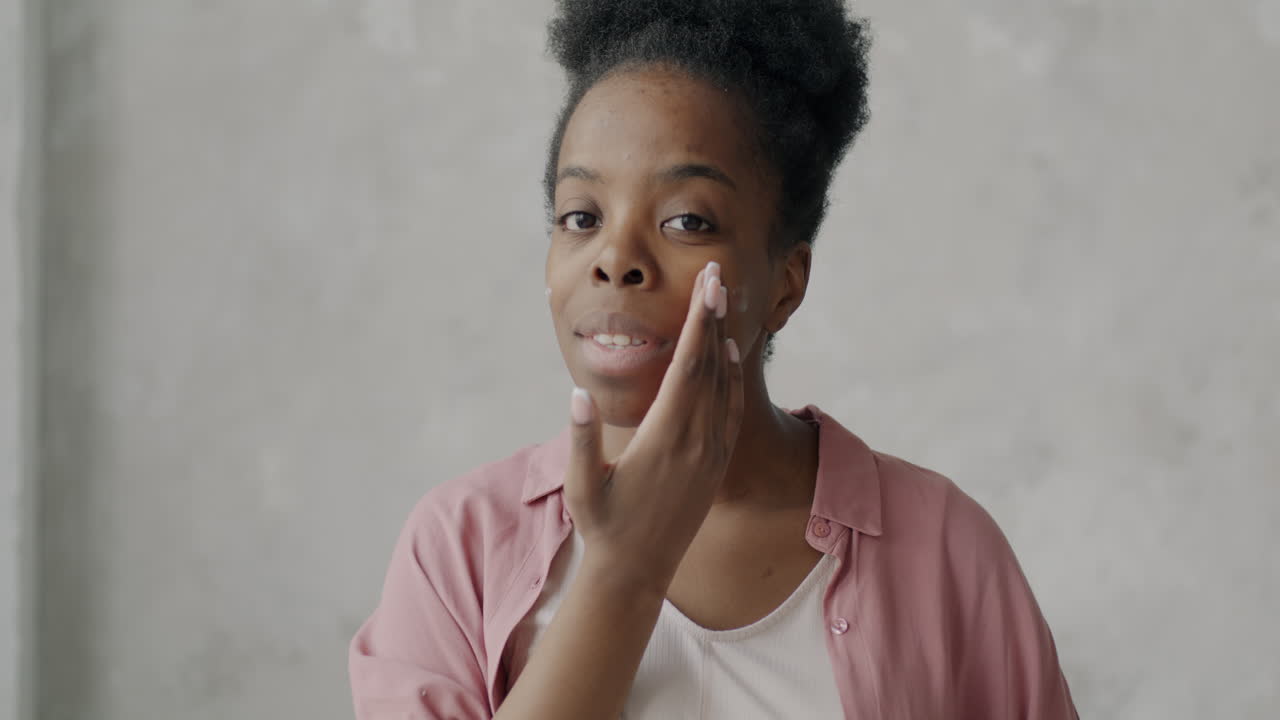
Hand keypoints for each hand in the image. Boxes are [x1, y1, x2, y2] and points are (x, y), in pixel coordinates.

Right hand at [562, 261, 744, 593]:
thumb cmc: (602, 525)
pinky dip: (732, 378)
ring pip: (725, 385)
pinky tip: (729, 357)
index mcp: (665, 438)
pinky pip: (730, 410)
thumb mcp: (582, 487)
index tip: (708, 286)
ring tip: (722, 304)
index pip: (687, 367)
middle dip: (714, 317)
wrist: (638, 570)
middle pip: (711, 365)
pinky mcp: (716, 464)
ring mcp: (710, 453)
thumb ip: (581, 441)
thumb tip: (577, 395)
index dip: (699, 323)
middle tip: (719, 275)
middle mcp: (696, 441)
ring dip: (725, 341)